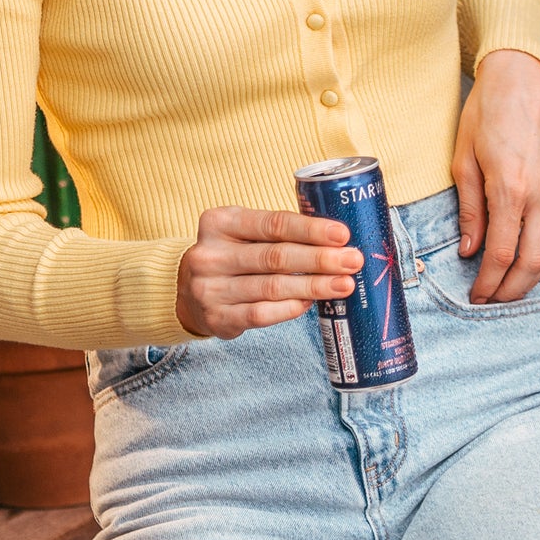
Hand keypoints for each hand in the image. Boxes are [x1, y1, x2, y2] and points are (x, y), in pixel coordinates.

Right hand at [174, 205, 361, 339]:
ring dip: (314, 286)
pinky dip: (291, 308)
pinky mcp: (217, 317)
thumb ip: (277, 232)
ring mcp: (210, 288)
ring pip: (272, 287)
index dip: (310, 230)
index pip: (272, 224)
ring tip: (344, 284)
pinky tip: (311, 303)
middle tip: (353, 261)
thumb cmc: (231, 256)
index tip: (342, 234)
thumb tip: (336, 239)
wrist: (186, 291)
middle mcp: (209, 254)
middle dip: (320, 259)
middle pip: (275, 257)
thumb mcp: (241, 232)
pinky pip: (262, 314)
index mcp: (218, 222)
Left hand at [453, 49, 539, 300]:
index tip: (474, 296)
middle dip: (512, 290)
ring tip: (508, 289)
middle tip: (491, 303)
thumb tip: (469, 249)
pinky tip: (526, 260)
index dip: (488, 282)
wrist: (524, 78)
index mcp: (511, 187)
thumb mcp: (462, 157)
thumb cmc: (486, 111)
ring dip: (532, 276)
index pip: (502, 253)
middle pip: (534, 261)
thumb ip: (469, 208)